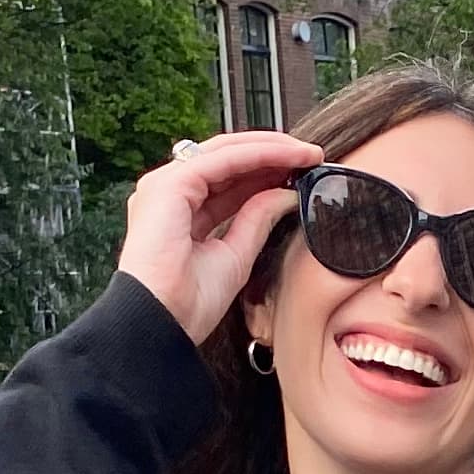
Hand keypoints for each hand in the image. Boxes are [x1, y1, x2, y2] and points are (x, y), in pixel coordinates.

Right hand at [118, 133, 319, 343]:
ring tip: (309, 154)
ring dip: (271, 149)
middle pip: (227, 160)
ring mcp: (166, 184)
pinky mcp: (171, 184)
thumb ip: (257, 221)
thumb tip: (285, 194)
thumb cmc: (187, 304)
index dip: (265, 173)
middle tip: (311, 157)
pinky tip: (291, 155)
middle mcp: (169, 193)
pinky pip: (225, 158)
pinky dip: (261, 153)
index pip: (227, 180)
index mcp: (178, 212)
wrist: (162, 324)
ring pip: (227, 152)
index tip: (301, 174)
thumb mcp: (236, 256)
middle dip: (271, 155)